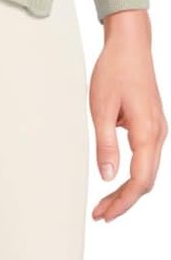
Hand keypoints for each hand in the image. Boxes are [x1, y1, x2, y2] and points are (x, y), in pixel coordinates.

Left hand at [89, 8, 166, 220]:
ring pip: (147, 172)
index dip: (123, 201)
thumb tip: (107, 176)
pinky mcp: (152, 126)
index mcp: (147, 132)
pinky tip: (117, 181)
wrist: (130, 46)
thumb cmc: (116, 70)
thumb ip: (105, 145)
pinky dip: (132, 175)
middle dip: (124, 201)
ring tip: (105, 203)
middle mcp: (158, 134)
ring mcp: (158, 130)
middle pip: (146, 181)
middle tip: (101, 214)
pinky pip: (147, 159)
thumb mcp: (101, 109)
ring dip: (127, 190)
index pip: (139, 180)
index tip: (105, 214)